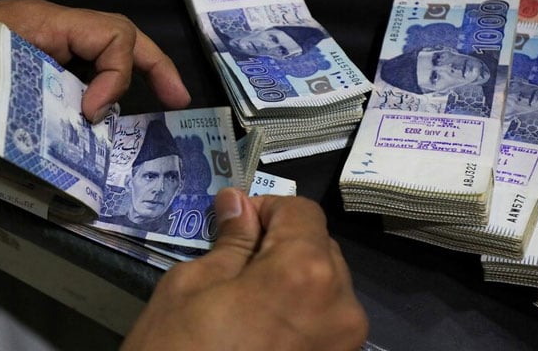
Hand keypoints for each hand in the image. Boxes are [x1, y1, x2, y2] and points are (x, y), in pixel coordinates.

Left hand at [0, 0, 189, 141]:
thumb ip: (50, 104)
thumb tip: (93, 129)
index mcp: (44, 23)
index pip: (113, 35)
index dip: (120, 75)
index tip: (97, 114)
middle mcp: (47, 34)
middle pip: (117, 40)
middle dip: (154, 67)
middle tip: (177, 100)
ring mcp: (35, 53)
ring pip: (96, 62)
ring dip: (120, 90)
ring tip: (133, 129)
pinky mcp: (24, 76)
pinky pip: (71, 83)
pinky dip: (88, 105)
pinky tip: (91, 134)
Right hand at [121, 188, 367, 349]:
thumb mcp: (190, 288)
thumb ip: (230, 241)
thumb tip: (238, 202)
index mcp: (306, 273)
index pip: (302, 212)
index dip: (266, 209)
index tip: (235, 224)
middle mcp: (343, 306)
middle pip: (320, 248)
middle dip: (282, 245)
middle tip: (235, 265)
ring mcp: (347, 346)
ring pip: (327, 287)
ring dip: (293, 280)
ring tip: (248, 304)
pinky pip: (326, 323)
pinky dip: (301, 314)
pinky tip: (264, 332)